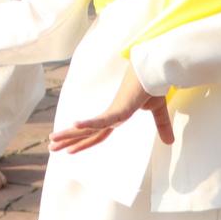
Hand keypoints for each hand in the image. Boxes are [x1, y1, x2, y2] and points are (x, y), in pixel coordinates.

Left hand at [49, 64, 173, 154]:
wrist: (156, 70)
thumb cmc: (153, 86)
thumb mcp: (158, 111)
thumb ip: (162, 127)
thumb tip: (170, 142)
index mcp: (117, 116)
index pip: (97, 133)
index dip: (84, 142)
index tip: (69, 149)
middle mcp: (112, 115)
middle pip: (87, 132)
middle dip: (68, 140)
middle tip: (50, 146)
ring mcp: (114, 111)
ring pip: (88, 128)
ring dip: (70, 134)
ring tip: (52, 140)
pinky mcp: (120, 108)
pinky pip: (103, 119)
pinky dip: (90, 123)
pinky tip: (75, 126)